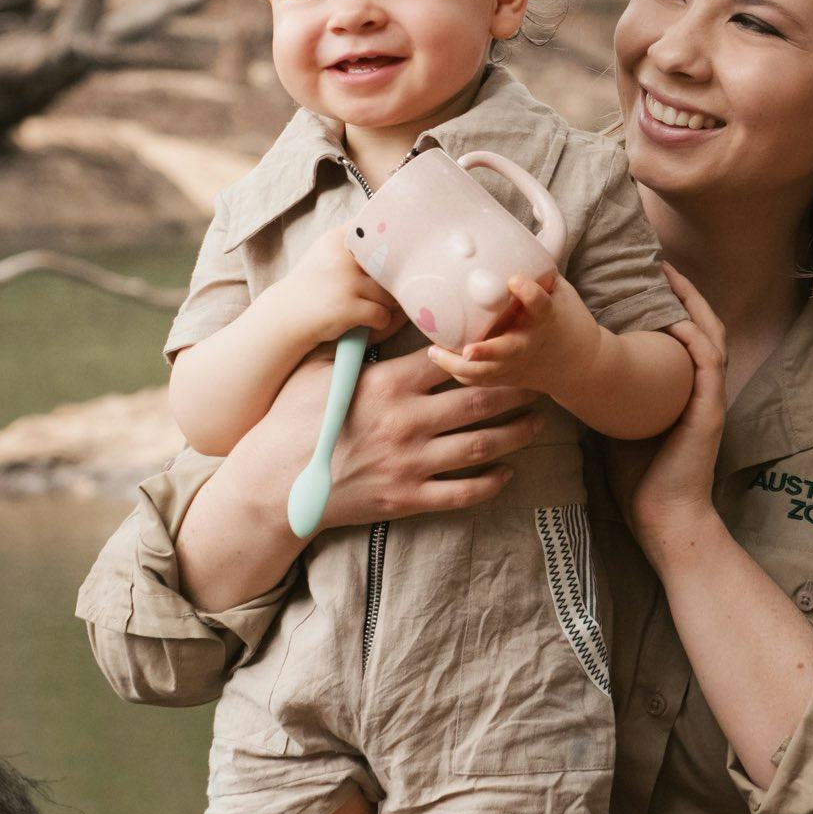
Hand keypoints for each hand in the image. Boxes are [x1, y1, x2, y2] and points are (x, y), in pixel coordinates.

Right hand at [259, 346, 546, 528]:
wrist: (271, 485)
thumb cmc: (288, 421)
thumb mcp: (317, 370)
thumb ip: (354, 346)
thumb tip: (374, 314)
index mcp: (388, 385)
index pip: (450, 361)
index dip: (484, 350)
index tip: (507, 341)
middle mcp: (407, 422)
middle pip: (479, 401)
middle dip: (516, 389)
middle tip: (541, 380)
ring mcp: (410, 463)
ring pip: (481, 446)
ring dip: (516, 434)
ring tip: (538, 423)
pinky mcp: (407, 499)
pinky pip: (461, 492)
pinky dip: (490, 483)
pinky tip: (508, 474)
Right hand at [270, 222, 401, 348]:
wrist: (284, 317)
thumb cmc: (314, 287)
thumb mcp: (329, 254)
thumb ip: (356, 244)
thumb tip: (400, 238)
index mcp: (338, 239)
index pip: (377, 230)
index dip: (394, 241)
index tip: (399, 250)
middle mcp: (341, 256)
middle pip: (391, 266)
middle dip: (393, 281)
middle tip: (390, 289)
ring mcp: (344, 281)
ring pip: (389, 293)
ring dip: (386, 305)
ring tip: (371, 307)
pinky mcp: (346, 307)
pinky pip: (382, 315)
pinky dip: (379, 322)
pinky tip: (367, 323)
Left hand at [424, 272, 593, 397]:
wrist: (579, 364)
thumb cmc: (565, 321)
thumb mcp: (559, 293)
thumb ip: (537, 273)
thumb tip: (506, 240)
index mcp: (546, 319)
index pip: (540, 304)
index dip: (529, 292)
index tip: (514, 280)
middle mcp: (530, 343)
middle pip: (507, 351)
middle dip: (487, 352)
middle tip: (467, 349)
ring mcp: (518, 364)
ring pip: (487, 372)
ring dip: (459, 366)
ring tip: (435, 351)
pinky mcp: (508, 377)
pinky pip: (480, 380)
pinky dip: (461, 372)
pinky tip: (441, 358)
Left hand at [602, 263, 727, 564]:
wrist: (663, 518)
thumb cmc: (638, 478)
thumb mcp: (616, 424)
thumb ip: (606, 395)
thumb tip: (565, 369)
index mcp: (679, 389)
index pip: (680, 336)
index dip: (669, 304)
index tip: (647, 278)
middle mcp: (698, 388)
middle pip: (701, 325)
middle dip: (685, 293)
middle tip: (662, 264)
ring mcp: (708, 398)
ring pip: (710, 336)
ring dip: (693, 304)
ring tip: (672, 278)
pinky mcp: (710, 411)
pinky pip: (709, 364)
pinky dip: (695, 338)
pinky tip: (678, 321)